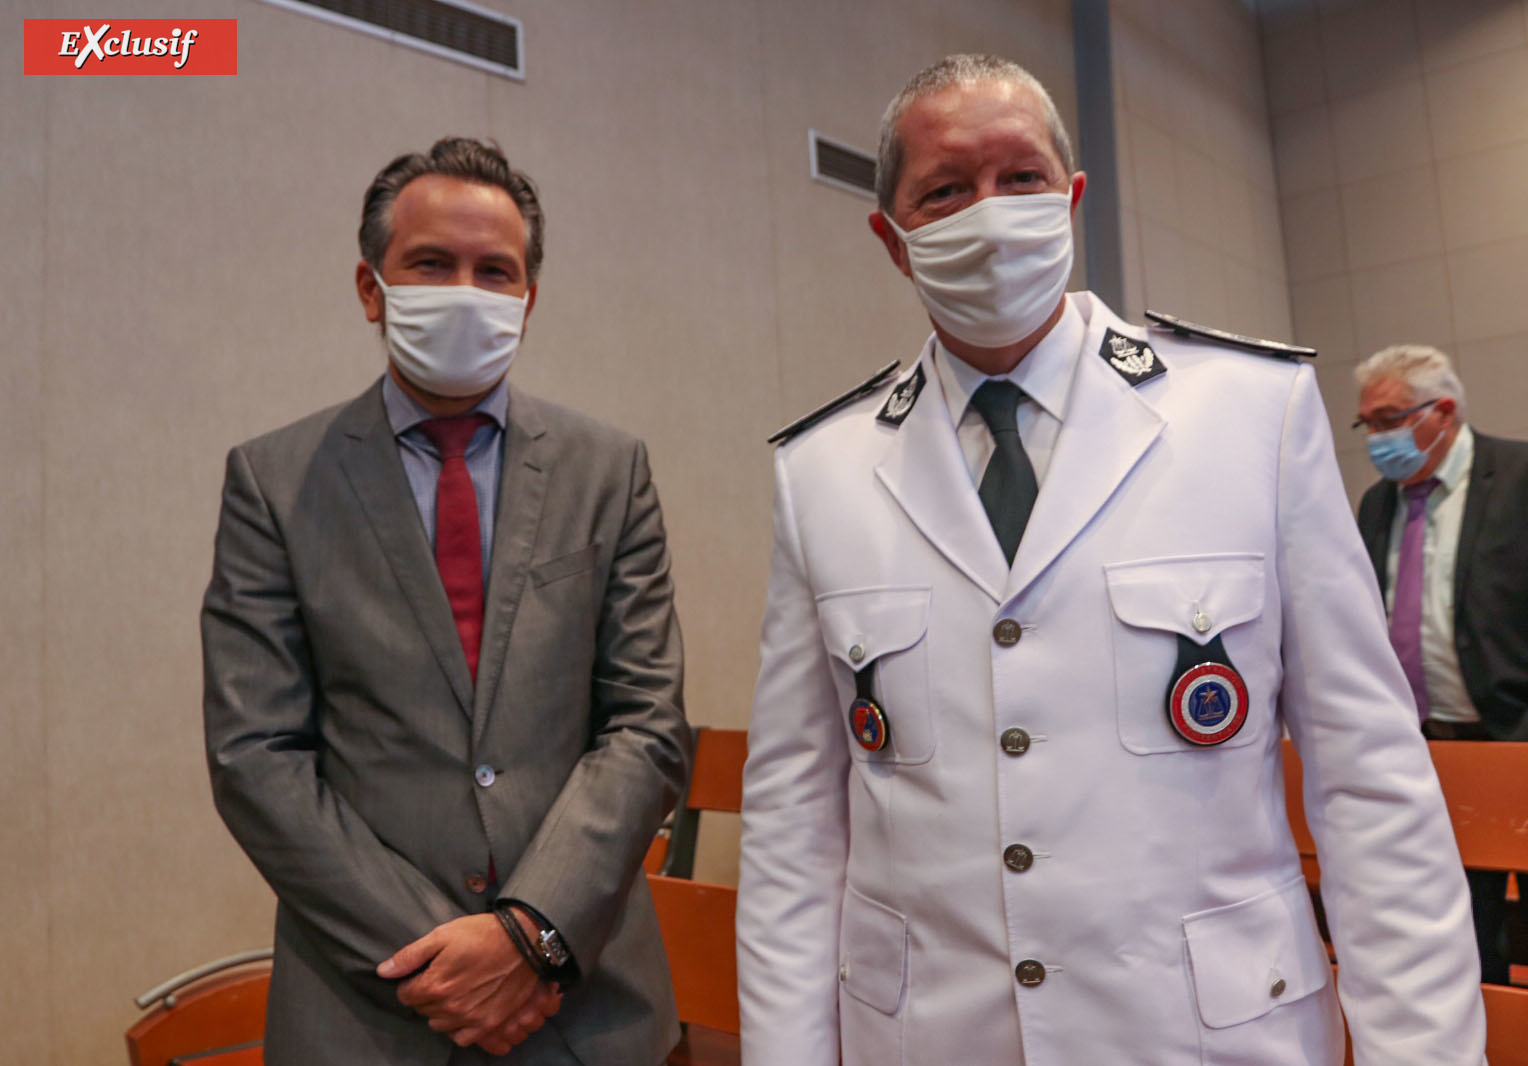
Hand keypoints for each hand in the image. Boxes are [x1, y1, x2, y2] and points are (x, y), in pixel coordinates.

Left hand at [376, 913, 559, 1049]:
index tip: (423, 972)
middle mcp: (450, 1006)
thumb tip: (383, 971)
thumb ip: (410, 955)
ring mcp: (470, 1018)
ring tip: (453, 992)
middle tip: (442, 977)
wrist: (524, 942)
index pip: (405, 995)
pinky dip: (458, 1027)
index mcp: (435, 984)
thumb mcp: (443, 935)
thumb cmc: (482, 934)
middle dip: (425, 995)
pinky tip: (464, 1010)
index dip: (411, 981)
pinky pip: (462, 1037)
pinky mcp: (488, 1023)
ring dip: (440, 1010)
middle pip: (422, 1009)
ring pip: (439, 1024)